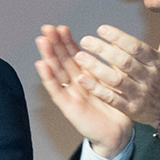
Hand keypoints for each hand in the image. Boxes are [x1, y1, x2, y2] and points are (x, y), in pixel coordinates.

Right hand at [35, 23, 134, 158]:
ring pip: (56, 72)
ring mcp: (69, 94)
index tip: (61, 27)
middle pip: (62, 60)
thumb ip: (112, 65)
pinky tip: (42, 65)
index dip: (67, 41)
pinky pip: (57, 90)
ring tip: (41, 41)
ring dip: (48, 56)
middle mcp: (74, 84)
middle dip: (54, 44)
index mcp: (86, 76)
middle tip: (47, 28)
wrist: (117, 132)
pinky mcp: (68, 106)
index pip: (73, 55)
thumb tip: (116, 44)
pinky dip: (49, 77)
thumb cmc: (117, 108)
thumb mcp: (116, 82)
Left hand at [72, 13, 159, 127]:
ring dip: (96, 68)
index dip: (118, 37)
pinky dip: (97, 89)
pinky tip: (82, 79)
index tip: (101, 29)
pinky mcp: (131, 108)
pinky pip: (112, 98)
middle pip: (123, 62)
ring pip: (115, 80)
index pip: (136, 47)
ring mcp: (139, 93)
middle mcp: (148, 76)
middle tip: (85, 40)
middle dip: (103, 50)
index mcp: (157, 62)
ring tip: (79, 57)